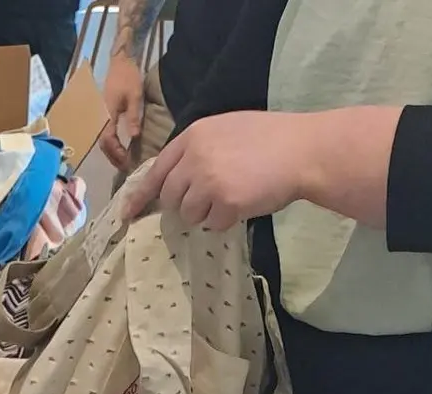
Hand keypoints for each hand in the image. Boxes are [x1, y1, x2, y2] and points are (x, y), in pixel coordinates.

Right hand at [101, 55, 145, 172]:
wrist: (119, 63)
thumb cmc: (127, 78)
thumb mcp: (135, 97)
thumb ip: (133, 117)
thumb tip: (134, 137)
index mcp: (107, 115)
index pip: (108, 140)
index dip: (116, 153)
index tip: (127, 161)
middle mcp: (101, 118)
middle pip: (103, 144)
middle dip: (113, 157)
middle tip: (125, 167)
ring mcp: (101, 117)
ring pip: (102, 141)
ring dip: (111, 153)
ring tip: (123, 161)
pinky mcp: (104, 115)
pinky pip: (105, 134)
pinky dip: (111, 145)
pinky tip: (120, 149)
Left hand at [121, 110, 319, 229]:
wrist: (304, 150)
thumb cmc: (270, 139)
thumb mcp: (226, 131)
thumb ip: (197, 151)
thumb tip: (175, 180)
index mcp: (193, 136)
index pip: (156, 170)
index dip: (140, 195)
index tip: (127, 213)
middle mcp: (194, 157)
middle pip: (170, 197)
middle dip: (186, 203)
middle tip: (212, 198)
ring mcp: (208, 180)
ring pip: (189, 214)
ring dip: (207, 213)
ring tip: (234, 196)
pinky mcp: (225, 202)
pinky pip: (212, 224)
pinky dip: (226, 221)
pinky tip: (244, 203)